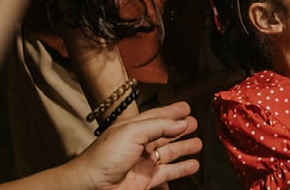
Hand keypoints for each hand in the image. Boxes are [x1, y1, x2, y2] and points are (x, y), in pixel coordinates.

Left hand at [71, 101, 201, 189]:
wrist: (92, 186)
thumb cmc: (102, 158)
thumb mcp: (131, 132)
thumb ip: (158, 126)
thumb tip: (180, 123)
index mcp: (134, 128)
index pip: (157, 116)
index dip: (172, 111)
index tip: (186, 107)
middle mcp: (140, 144)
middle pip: (165, 133)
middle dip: (181, 128)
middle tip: (195, 123)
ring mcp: (144, 162)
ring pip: (170, 152)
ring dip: (184, 147)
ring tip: (198, 144)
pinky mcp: (147, 179)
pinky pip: (169, 172)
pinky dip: (182, 169)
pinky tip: (192, 165)